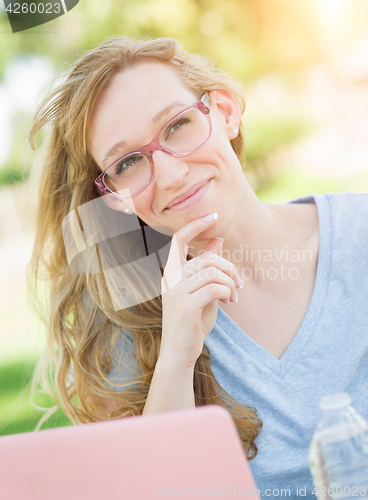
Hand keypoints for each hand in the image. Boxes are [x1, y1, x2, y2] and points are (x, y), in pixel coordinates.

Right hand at [159, 213, 242, 369]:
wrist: (179, 353)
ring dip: (230, 283)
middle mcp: (170, 279)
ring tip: (233, 296)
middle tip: (239, 284)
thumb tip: (217, 240)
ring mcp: (175, 293)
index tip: (213, 216)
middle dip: (230, 268)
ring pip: (213, 272)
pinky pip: (215, 288)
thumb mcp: (203, 290)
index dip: (195, 224)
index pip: (178, 240)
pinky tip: (229, 302)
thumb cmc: (192, 322)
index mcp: (172, 273)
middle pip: (208, 258)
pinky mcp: (184, 307)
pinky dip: (227, 292)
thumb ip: (208, 267)